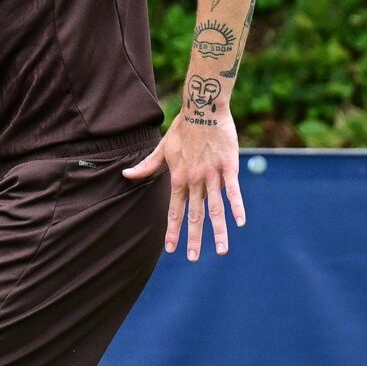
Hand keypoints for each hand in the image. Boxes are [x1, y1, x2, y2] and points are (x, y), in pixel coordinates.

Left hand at [124, 110, 246, 261]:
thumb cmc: (182, 127)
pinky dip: (237, 206)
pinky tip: (240, 223)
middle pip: (194, 215)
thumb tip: (125, 175)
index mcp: (178, 178)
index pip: (174, 210)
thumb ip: (147, 166)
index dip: (173, 230)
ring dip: (218, 231)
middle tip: (193, 258)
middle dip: (193, 239)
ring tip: (221, 251)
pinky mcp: (229, 166)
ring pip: (215, 208)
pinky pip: (233, 190)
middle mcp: (194, 180)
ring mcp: (212, 174)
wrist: (202, 107)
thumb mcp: (162, 147)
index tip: (171, 249)